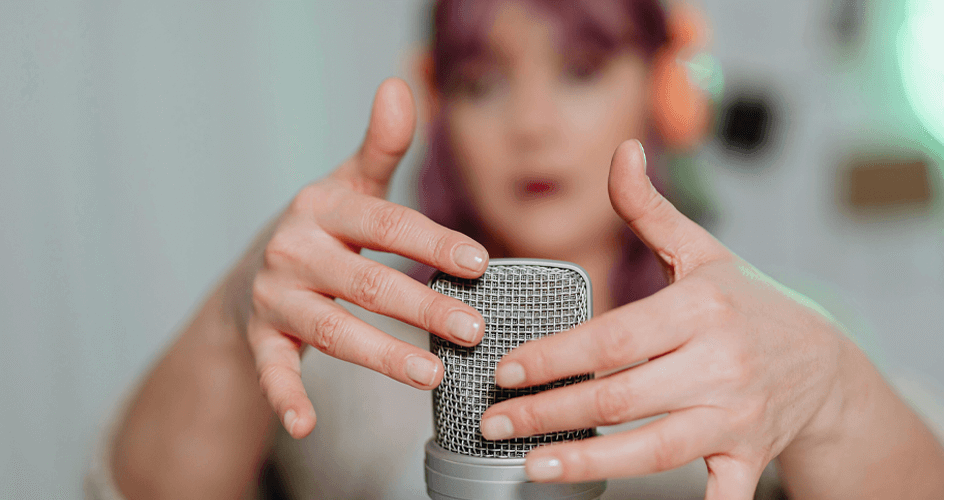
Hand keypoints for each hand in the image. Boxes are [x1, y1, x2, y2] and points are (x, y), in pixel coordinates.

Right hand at [245, 78, 491, 437]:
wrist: (249, 279)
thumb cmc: (323, 231)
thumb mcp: (350, 185)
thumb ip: (382, 145)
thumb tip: (400, 84)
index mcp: (322, 209)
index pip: (385, 224)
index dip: (433, 242)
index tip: (482, 262)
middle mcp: (293, 252)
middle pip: (365, 282)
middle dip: (422, 305)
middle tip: (476, 328)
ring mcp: (273, 299)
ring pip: (331, 330)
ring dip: (382, 355)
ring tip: (433, 374)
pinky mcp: (260, 341)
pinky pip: (273, 372)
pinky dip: (286, 398)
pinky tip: (307, 423)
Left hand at [474, 140, 852, 498]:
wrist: (826, 363)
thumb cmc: (752, 306)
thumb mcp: (705, 253)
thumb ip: (649, 209)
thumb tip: (621, 152)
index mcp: (702, 309)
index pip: (613, 338)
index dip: (554, 357)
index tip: (506, 368)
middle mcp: (721, 363)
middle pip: (621, 396)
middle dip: (549, 411)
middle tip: (495, 421)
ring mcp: (737, 415)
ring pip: (654, 448)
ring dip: (590, 461)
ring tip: (536, 465)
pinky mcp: (750, 456)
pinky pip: (722, 493)